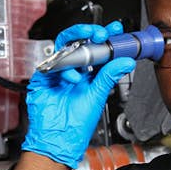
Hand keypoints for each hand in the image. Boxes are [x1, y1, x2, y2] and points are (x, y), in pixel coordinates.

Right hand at [22, 22, 135, 167]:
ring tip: (88, 51)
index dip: (105, 37)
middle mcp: (73, 70)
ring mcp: (58, 72)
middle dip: (89, 32)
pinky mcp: (44, 77)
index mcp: (88, 74)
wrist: (59, 139)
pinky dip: (65, 68)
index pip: (96, 49)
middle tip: (100, 33)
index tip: (116, 30)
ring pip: (63, 47)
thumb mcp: (98, 95)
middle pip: (78, 42)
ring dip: (77, 45)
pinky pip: (52, 63)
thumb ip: (109, 75)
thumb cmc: (77, 123)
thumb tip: (126, 61)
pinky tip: (74, 79)